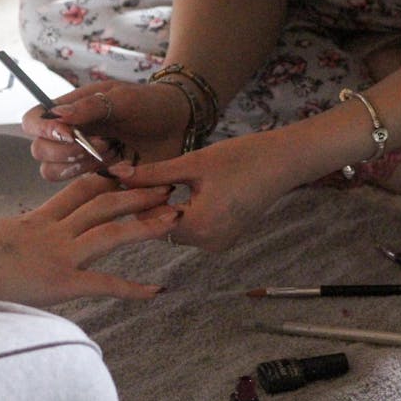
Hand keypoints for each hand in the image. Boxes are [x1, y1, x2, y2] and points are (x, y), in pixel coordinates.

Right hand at [0, 173, 180, 305]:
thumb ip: (20, 237)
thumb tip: (24, 242)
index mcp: (39, 218)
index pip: (81, 189)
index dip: (110, 178)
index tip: (133, 170)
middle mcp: (53, 230)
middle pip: (104, 202)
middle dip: (138, 192)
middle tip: (168, 184)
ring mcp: (58, 254)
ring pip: (110, 231)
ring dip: (145, 224)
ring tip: (175, 218)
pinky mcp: (59, 281)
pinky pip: (103, 283)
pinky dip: (132, 287)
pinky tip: (156, 289)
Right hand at [21, 81, 191, 180]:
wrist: (178, 126)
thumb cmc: (148, 104)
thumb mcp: (122, 99)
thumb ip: (90, 107)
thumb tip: (58, 116)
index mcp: (68, 112)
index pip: (33, 121)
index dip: (42, 129)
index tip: (69, 133)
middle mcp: (67, 136)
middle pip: (39, 151)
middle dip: (68, 151)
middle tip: (104, 143)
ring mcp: (79, 160)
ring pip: (53, 172)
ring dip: (81, 165)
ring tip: (114, 152)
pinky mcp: (95, 180)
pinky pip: (80, 189)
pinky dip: (99, 180)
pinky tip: (124, 168)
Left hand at [108, 133, 294, 251]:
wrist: (283, 161)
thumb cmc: (241, 157)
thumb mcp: (192, 163)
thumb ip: (153, 173)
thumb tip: (117, 174)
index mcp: (200, 227)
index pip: (150, 221)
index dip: (135, 200)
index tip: (120, 179)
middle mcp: (209, 243)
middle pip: (161, 227)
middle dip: (148, 203)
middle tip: (133, 176)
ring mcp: (219, 242)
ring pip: (176, 227)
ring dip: (165, 206)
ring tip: (155, 179)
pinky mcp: (225, 236)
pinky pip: (193, 227)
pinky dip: (183, 210)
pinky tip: (179, 188)